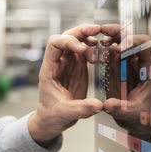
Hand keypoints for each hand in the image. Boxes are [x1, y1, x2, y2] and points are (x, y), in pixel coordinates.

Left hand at [28, 24, 102, 143]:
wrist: (52, 120)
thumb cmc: (52, 115)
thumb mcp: (65, 114)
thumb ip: (81, 109)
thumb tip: (99, 105)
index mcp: (49, 69)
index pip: (54, 44)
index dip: (68, 41)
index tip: (83, 49)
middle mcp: (58, 62)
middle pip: (66, 36)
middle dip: (81, 31)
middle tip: (97, 30)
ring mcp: (68, 63)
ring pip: (76, 40)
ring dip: (88, 38)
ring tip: (101, 44)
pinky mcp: (77, 67)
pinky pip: (84, 50)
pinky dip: (93, 48)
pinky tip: (100, 54)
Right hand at [100, 24, 150, 143]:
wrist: (139, 123)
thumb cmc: (142, 118)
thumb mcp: (131, 115)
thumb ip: (120, 109)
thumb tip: (108, 104)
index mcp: (148, 71)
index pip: (146, 46)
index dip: (134, 42)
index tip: (120, 47)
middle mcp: (138, 64)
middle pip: (131, 39)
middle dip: (118, 33)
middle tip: (103, 31)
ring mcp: (127, 65)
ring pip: (120, 43)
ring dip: (109, 38)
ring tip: (97, 41)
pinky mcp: (117, 69)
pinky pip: (111, 53)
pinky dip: (103, 49)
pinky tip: (95, 51)